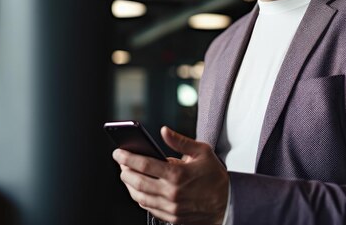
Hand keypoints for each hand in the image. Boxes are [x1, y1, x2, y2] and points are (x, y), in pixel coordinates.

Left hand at [112, 126, 228, 224]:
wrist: (228, 203)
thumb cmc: (215, 176)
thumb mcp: (202, 152)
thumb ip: (180, 141)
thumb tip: (163, 130)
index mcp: (178, 174)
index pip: (144, 165)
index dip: (127, 157)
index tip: (118, 152)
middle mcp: (171, 193)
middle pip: (137, 182)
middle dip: (124, 171)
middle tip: (121, 162)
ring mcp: (170, 208)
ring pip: (139, 197)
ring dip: (129, 185)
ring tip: (127, 174)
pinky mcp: (171, 217)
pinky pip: (148, 208)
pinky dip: (139, 198)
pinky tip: (139, 189)